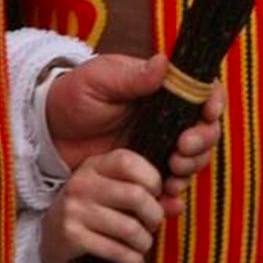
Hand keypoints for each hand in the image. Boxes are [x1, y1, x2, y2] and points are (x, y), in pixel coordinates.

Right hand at [39, 149, 167, 262]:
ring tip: (144, 243)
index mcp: (95, 165)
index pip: (128, 161)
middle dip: (154, 215)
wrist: (53, 234)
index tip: (158, 194)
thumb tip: (177, 204)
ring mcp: (74, 209)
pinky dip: (132, 258)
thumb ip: (149, 195)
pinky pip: (114, 249)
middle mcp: (82, 183)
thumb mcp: (116, 192)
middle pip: (135, 196)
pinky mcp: (71, 235)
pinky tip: (135, 259)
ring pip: (128, 227)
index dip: (152, 178)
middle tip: (154, 224)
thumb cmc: (96, 209)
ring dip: (144, 241)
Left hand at [44, 54, 225, 193]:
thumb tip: (164, 62)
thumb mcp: (100, 79)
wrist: (49, 132)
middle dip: (203, 142)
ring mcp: (159, 146)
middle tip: (180, 150)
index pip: (203, 92)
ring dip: (192, 168)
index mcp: (163, 90)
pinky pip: (171, 186)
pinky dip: (175, 196)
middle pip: (206, 130)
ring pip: (195, 159)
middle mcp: (169, 118)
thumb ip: (132, 76)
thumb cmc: (75, 95)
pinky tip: (168, 201)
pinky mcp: (146, 173)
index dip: (214, 102)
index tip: (208, 113)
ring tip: (172, 174)